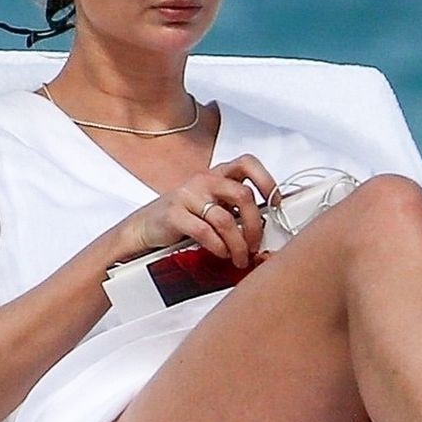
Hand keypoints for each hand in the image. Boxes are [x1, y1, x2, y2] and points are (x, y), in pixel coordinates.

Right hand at [121, 154, 281, 268]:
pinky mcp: (174, 213)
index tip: (276, 201)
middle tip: (256, 244)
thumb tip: (267, 228)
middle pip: (243, 195)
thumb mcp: (212, 206)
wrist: (145, 227)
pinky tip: (221, 253)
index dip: (266, 179)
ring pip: (226, 219)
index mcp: (217, 175)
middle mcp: (204, 180)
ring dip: (238, 244)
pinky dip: (218, 246)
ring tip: (240, 257)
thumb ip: (236, 210)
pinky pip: (205, 231)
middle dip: (255, 224)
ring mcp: (188, 195)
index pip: (247, 164)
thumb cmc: (184, 217)